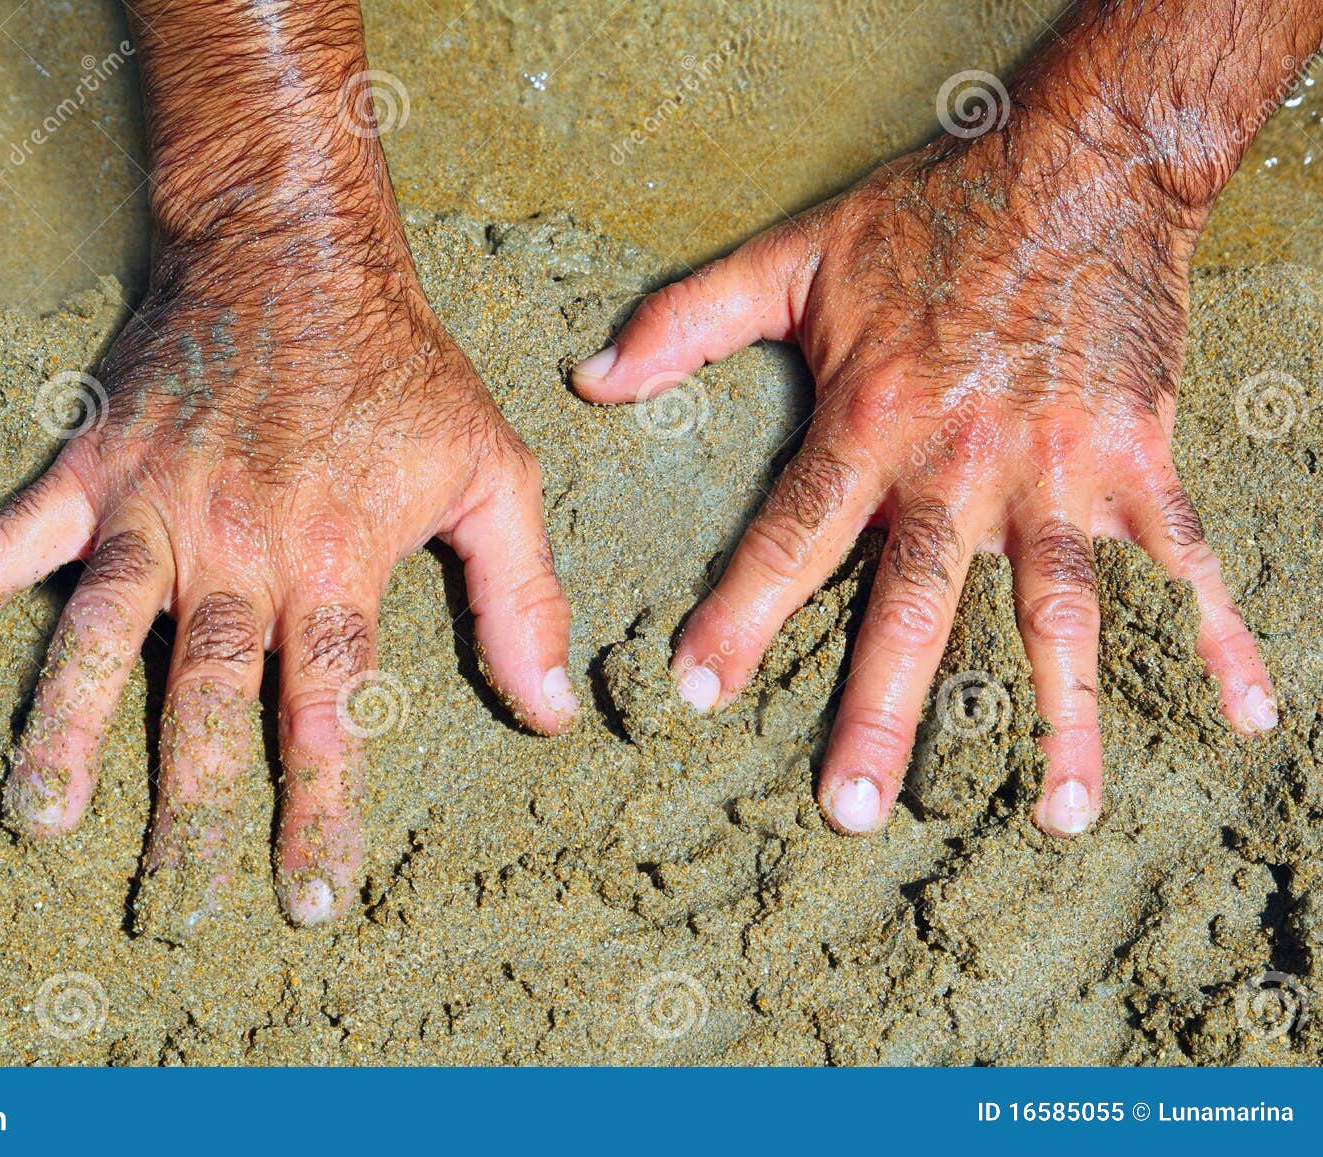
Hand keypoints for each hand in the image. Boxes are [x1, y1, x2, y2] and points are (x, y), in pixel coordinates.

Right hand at [0, 224, 575, 928]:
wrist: (297, 252)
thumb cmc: (405, 370)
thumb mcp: (494, 472)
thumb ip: (523, 598)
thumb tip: (553, 716)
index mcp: (336, 560)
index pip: (327, 708)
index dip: (319, 807)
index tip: (309, 896)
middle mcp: (238, 548)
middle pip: (207, 698)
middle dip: (191, 809)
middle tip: (169, 908)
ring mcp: (154, 509)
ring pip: (98, 636)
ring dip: (64, 728)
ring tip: (36, 816)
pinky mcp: (93, 469)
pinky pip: (7, 543)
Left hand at [573, 106, 1275, 837]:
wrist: (1078, 162)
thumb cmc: (929, 214)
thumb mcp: (792, 258)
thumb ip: (685, 323)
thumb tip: (588, 382)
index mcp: (870, 422)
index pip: (790, 537)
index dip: (739, 616)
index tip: (696, 694)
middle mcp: (960, 462)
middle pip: (916, 604)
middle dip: (881, 710)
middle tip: (853, 812)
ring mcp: (1059, 468)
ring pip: (1057, 610)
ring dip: (1061, 716)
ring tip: (1057, 814)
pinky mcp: (1138, 458)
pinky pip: (1186, 558)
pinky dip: (1220, 633)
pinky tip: (1242, 714)